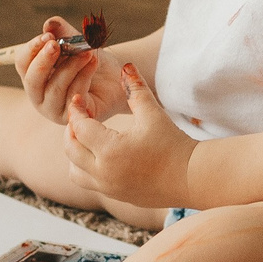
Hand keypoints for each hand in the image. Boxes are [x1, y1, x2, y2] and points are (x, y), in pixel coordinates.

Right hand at [19, 16, 125, 125]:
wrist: (115, 79)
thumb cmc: (89, 61)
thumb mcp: (76, 42)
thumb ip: (62, 32)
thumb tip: (50, 24)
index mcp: (34, 74)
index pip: (22, 62)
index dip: (32, 48)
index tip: (48, 36)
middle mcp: (39, 93)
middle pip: (32, 79)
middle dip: (44, 60)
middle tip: (56, 44)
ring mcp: (53, 108)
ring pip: (55, 88)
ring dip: (70, 67)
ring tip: (86, 52)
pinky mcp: (72, 116)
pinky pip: (73, 95)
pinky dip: (84, 76)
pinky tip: (93, 63)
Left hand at [63, 63, 195, 209]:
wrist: (191, 177)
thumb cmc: (173, 143)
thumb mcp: (153, 113)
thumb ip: (136, 88)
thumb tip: (125, 66)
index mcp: (110, 150)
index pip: (80, 127)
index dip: (76, 111)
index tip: (79, 100)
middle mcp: (104, 172)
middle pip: (70, 150)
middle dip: (71, 131)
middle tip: (79, 117)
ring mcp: (108, 187)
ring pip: (74, 171)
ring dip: (75, 154)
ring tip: (86, 138)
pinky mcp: (116, 195)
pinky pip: (89, 183)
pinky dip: (86, 168)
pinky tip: (99, 154)